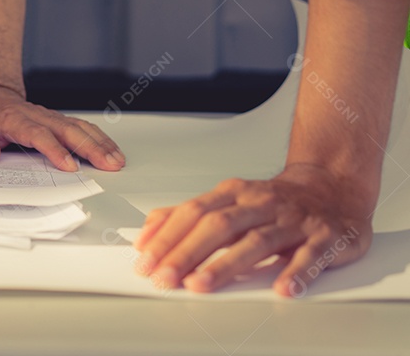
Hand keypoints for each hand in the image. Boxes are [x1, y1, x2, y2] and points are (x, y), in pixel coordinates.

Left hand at [0, 86, 124, 170]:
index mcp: (13, 119)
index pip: (37, 134)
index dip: (54, 149)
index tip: (69, 166)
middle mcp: (36, 116)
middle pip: (66, 130)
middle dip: (89, 147)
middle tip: (108, 165)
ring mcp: (49, 117)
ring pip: (78, 127)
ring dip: (99, 143)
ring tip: (117, 161)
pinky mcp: (58, 121)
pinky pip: (82, 127)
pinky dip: (99, 138)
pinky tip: (113, 150)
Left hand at [134, 163, 372, 295]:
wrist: (331, 187)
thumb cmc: (273, 201)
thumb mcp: (227, 200)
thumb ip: (187, 216)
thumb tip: (147, 234)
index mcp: (234, 194)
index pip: (193, 212)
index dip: (167, 237)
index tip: (146, 260)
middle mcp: (261, 203)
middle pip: (218, 225)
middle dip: (187, 253)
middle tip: (165, 278)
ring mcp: (294, 219)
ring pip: (257, 241)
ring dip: (226, 264)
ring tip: (201, 285)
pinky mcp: (326, 237)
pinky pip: (311, 255)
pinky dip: (297, 272)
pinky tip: (283, 288)